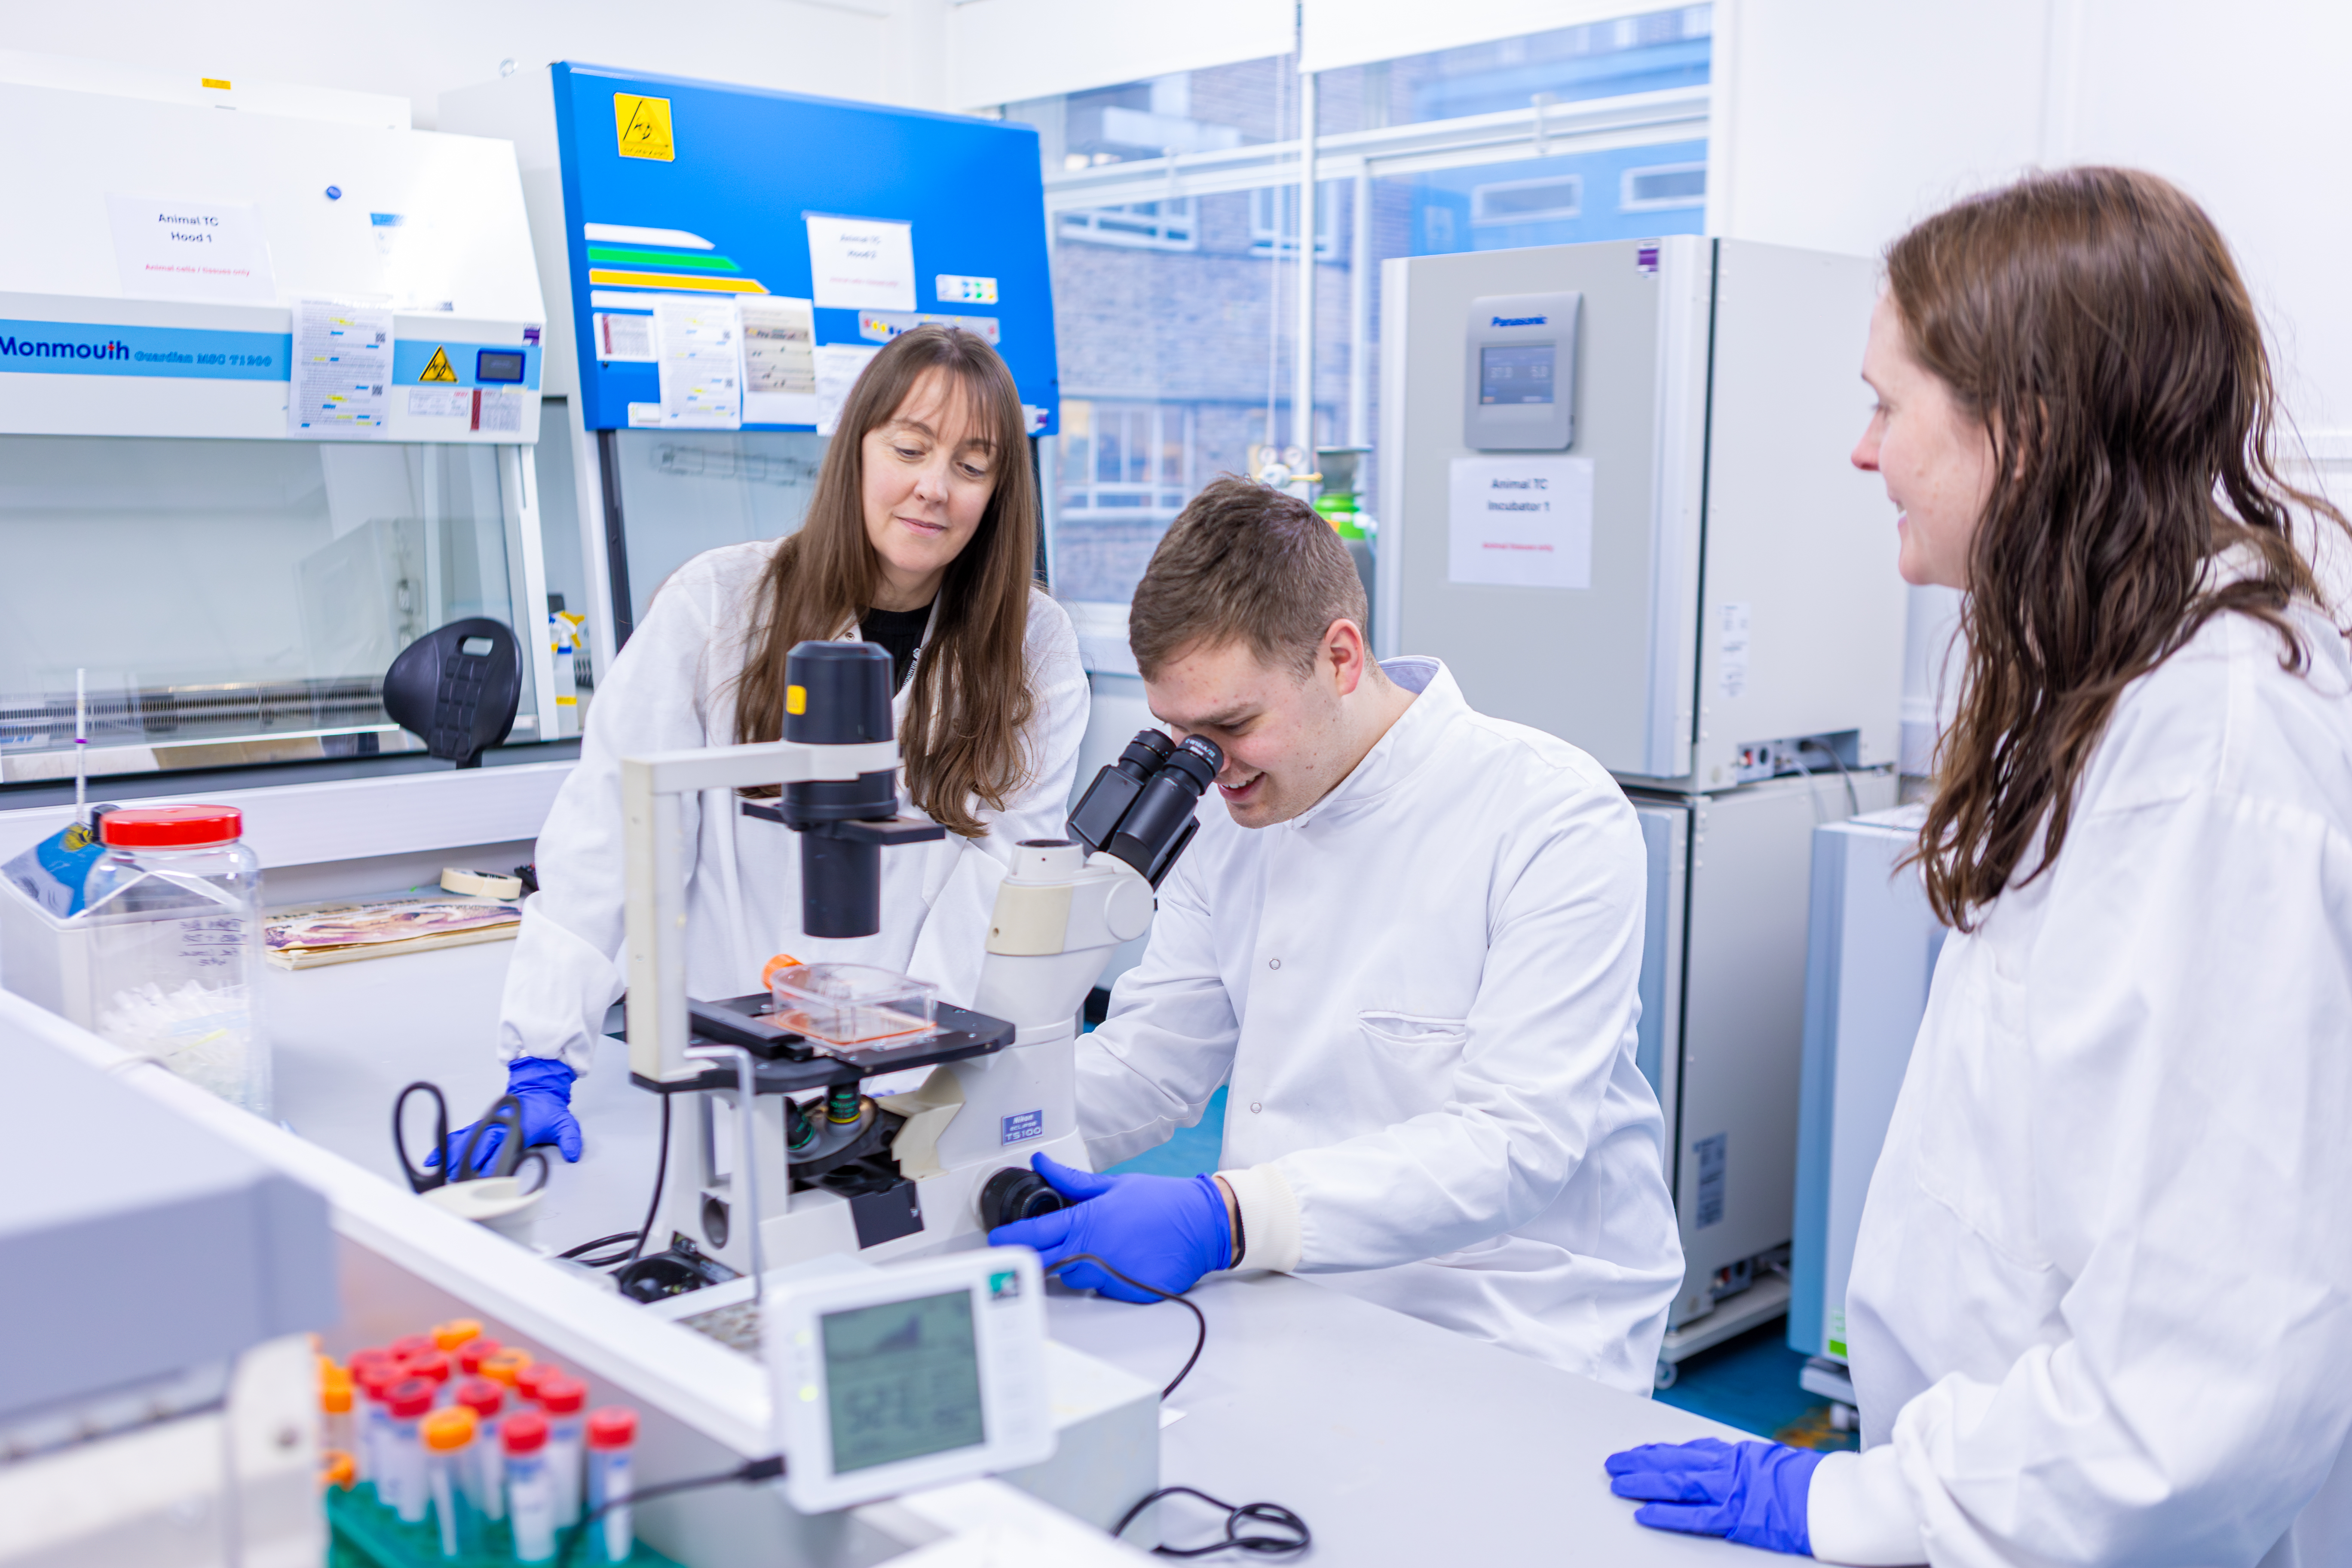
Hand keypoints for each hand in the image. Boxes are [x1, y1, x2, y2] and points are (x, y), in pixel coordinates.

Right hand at [428, 1057, 582, 1175]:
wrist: (538, 1089)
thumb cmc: (548, 1110)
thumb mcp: (564, 1122)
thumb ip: (570, 1138)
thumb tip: (573, 1153)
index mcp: (517, 1131)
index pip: (502, 1151)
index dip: (492, 1165)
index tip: (483, 1179)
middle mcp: (498, 1129)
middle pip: (479, 1149)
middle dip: (467, 1166)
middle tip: (457, 1183)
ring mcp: (487, 1127)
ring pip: (466, 1143)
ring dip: (453, 1158)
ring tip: (441, 1173)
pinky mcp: (481, 1126)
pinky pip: (460, 1136)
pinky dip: (446, 1146)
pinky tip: (433, 1159)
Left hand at [987, 1153, 1230, 1302]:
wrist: (1202, 1224)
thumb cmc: (1161, 1202)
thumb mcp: (1114, 1185)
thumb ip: (1073, 1182)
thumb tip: (1043, 1163)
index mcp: (1086, 1223)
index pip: (1033, 1236)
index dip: (1009, 1239)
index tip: (996, 1240)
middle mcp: (1093, 1253)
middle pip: (1043, 1264)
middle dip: (1030, 1259)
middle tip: (1026, 1252)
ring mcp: (1109, 1277)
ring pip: (1072, 1278)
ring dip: (1073, 1266)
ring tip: (1095, 1248)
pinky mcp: (1126, 1294)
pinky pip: (1100, 1289)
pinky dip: (1102, 1277)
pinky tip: (1118, 1260)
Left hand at [1606, 1437, 1823, 1554]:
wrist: (1837, 1497)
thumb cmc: (1815, 1482)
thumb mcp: (1777, 1463)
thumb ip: (1750, 1465)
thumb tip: (1737, 1465)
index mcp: (1740, 1454)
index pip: (1691, 1449)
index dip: (1662, 1451)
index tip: (1641, 1452)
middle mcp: (1730, 1468)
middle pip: (1676, 1461)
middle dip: (1642, 1462)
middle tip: (1615, 1463)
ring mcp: (1731, 1491)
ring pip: (1677, 1482)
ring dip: (1644, 1482)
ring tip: (1618, 1483)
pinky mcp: (1736, 1517)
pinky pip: (1693, 1515)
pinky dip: (1666, 1513)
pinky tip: (1644, 1513)